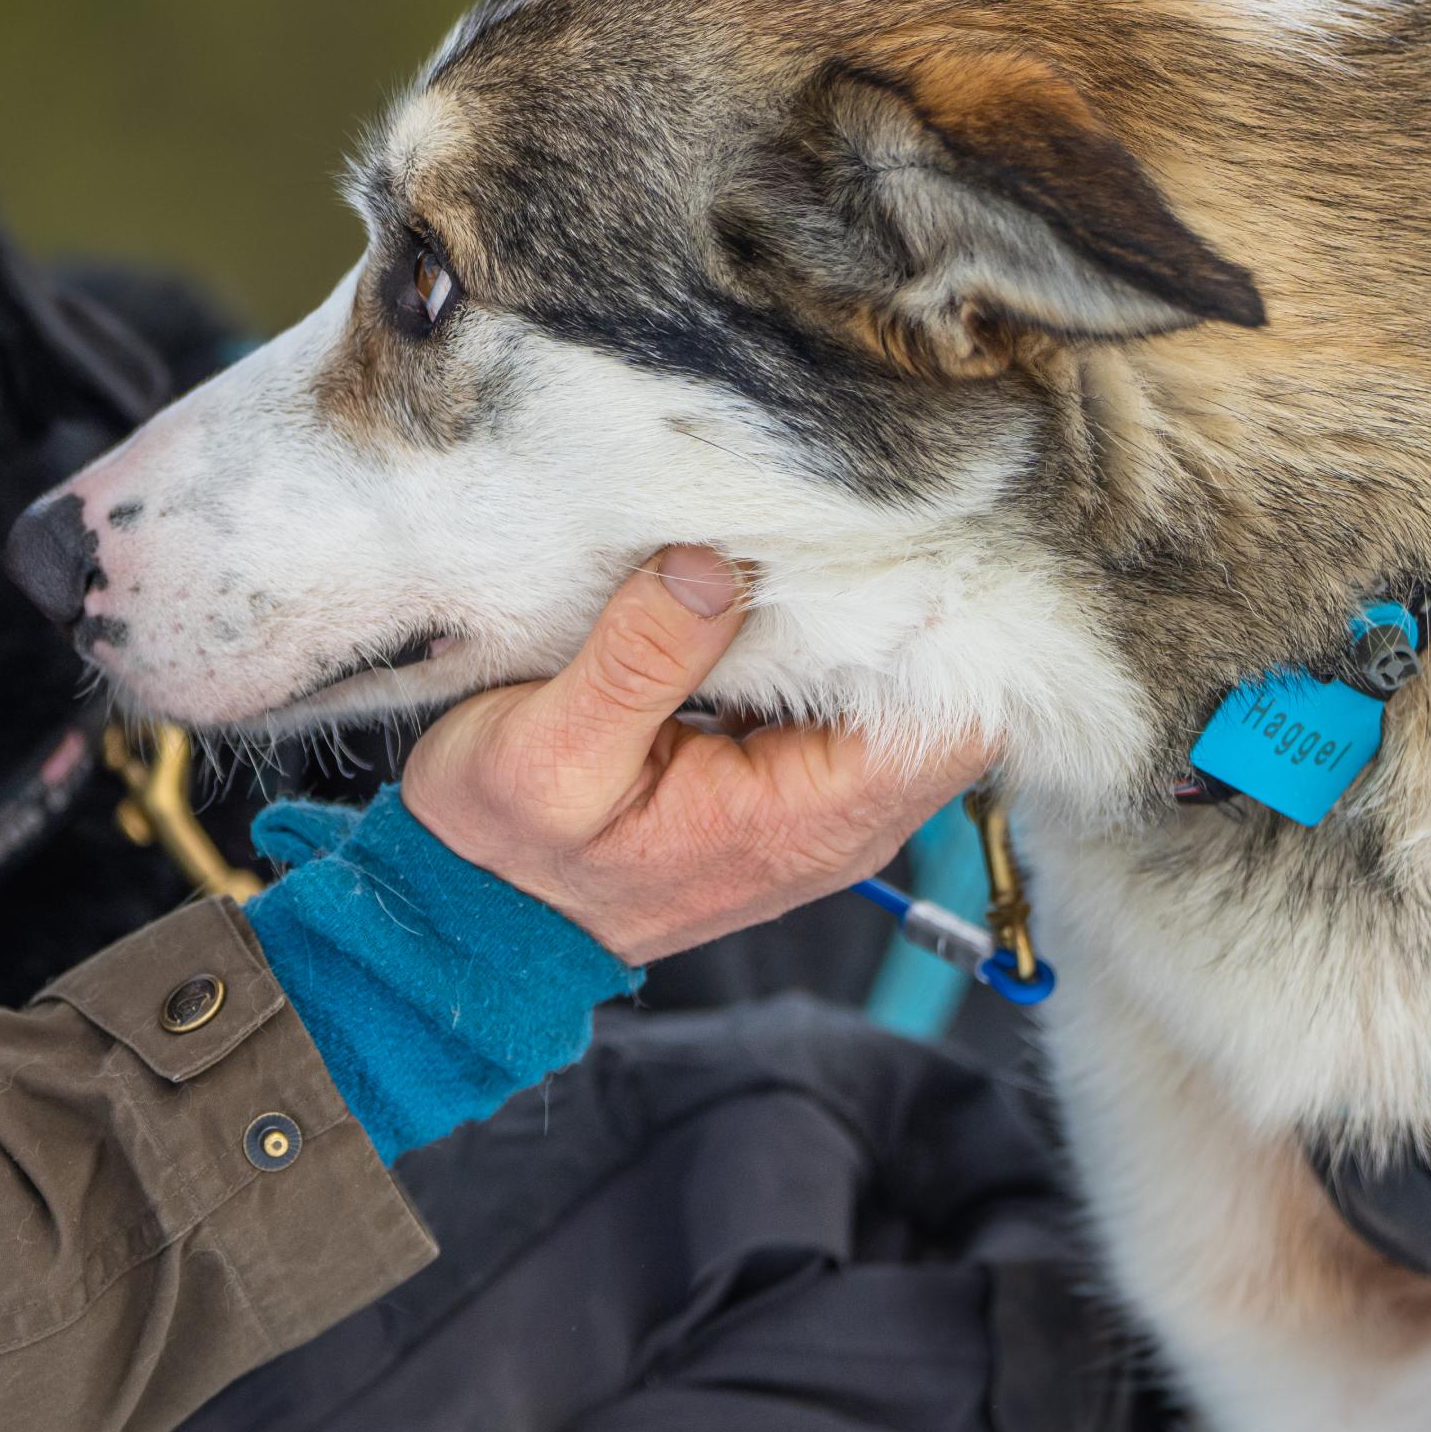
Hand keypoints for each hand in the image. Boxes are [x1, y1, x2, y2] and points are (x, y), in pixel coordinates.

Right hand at [397, 548, 996, 965]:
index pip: (956, 721)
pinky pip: (839, 691)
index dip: (939, 625)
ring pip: (893, 686)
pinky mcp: (785, 774)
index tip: (882, 540)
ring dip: (850, 613)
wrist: (475, 918)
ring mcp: (817, 796)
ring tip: (790, 537)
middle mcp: (838, 816)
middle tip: (830, 514)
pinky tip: (761, 584)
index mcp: (805, 818)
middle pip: (941, 694)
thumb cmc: (505, 853)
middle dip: (895, 601)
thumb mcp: (549, 750)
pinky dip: (813, 634)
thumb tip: (714, 564)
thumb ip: (638, 658)